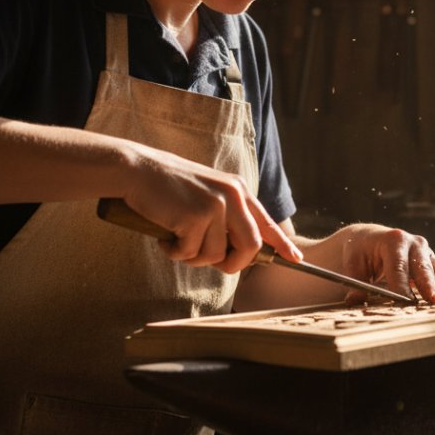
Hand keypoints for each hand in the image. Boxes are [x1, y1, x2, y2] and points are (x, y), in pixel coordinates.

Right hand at [120, 142, 302, 273]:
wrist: (138, 170)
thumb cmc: (168, 188)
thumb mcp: (207, 195)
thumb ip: (226, 217)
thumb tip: (238, 253)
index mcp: (238, 190)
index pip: (266, 222)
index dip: (281, 243)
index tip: (295, 258)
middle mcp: (233, 196)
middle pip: (250, 246)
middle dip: (232, 264)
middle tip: (212, 263)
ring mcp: (216, 205)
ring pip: (215, 255)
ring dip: (193, 257)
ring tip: (176, 240)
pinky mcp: (196, 216)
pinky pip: (190, 253)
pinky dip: (174, 252)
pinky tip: (164, 236)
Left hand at [336, 224, 434, 304]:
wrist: (370, 239)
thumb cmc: (360, 252)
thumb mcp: (353, 263)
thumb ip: (356, 282)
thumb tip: (354, 301)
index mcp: (393, 241)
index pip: (398, 267)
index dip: (401, 286)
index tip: (403, 302)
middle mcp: (414, 244)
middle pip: (423, 269)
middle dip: (430, 287)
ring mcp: (427, 253)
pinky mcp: (434, 262)